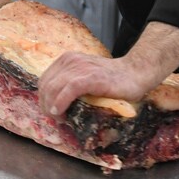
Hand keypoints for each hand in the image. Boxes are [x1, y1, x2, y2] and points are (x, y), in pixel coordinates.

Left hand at [38, 52, 154, 116]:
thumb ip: (70, 83)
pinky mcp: (91, 77)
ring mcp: (81, 68)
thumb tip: (54, 103)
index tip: (52, 112)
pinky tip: (61, 113)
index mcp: (67, 59)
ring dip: (52, 107)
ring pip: (53, 88)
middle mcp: (71, 60)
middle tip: (57, 118)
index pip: (44, 80)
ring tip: (61, 118)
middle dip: (46, 105)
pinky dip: (61, 103)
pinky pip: (69, 90)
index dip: (44, 98)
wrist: (135, 73)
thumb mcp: (85, 76)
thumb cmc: (111, 79)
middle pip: (46, 86)